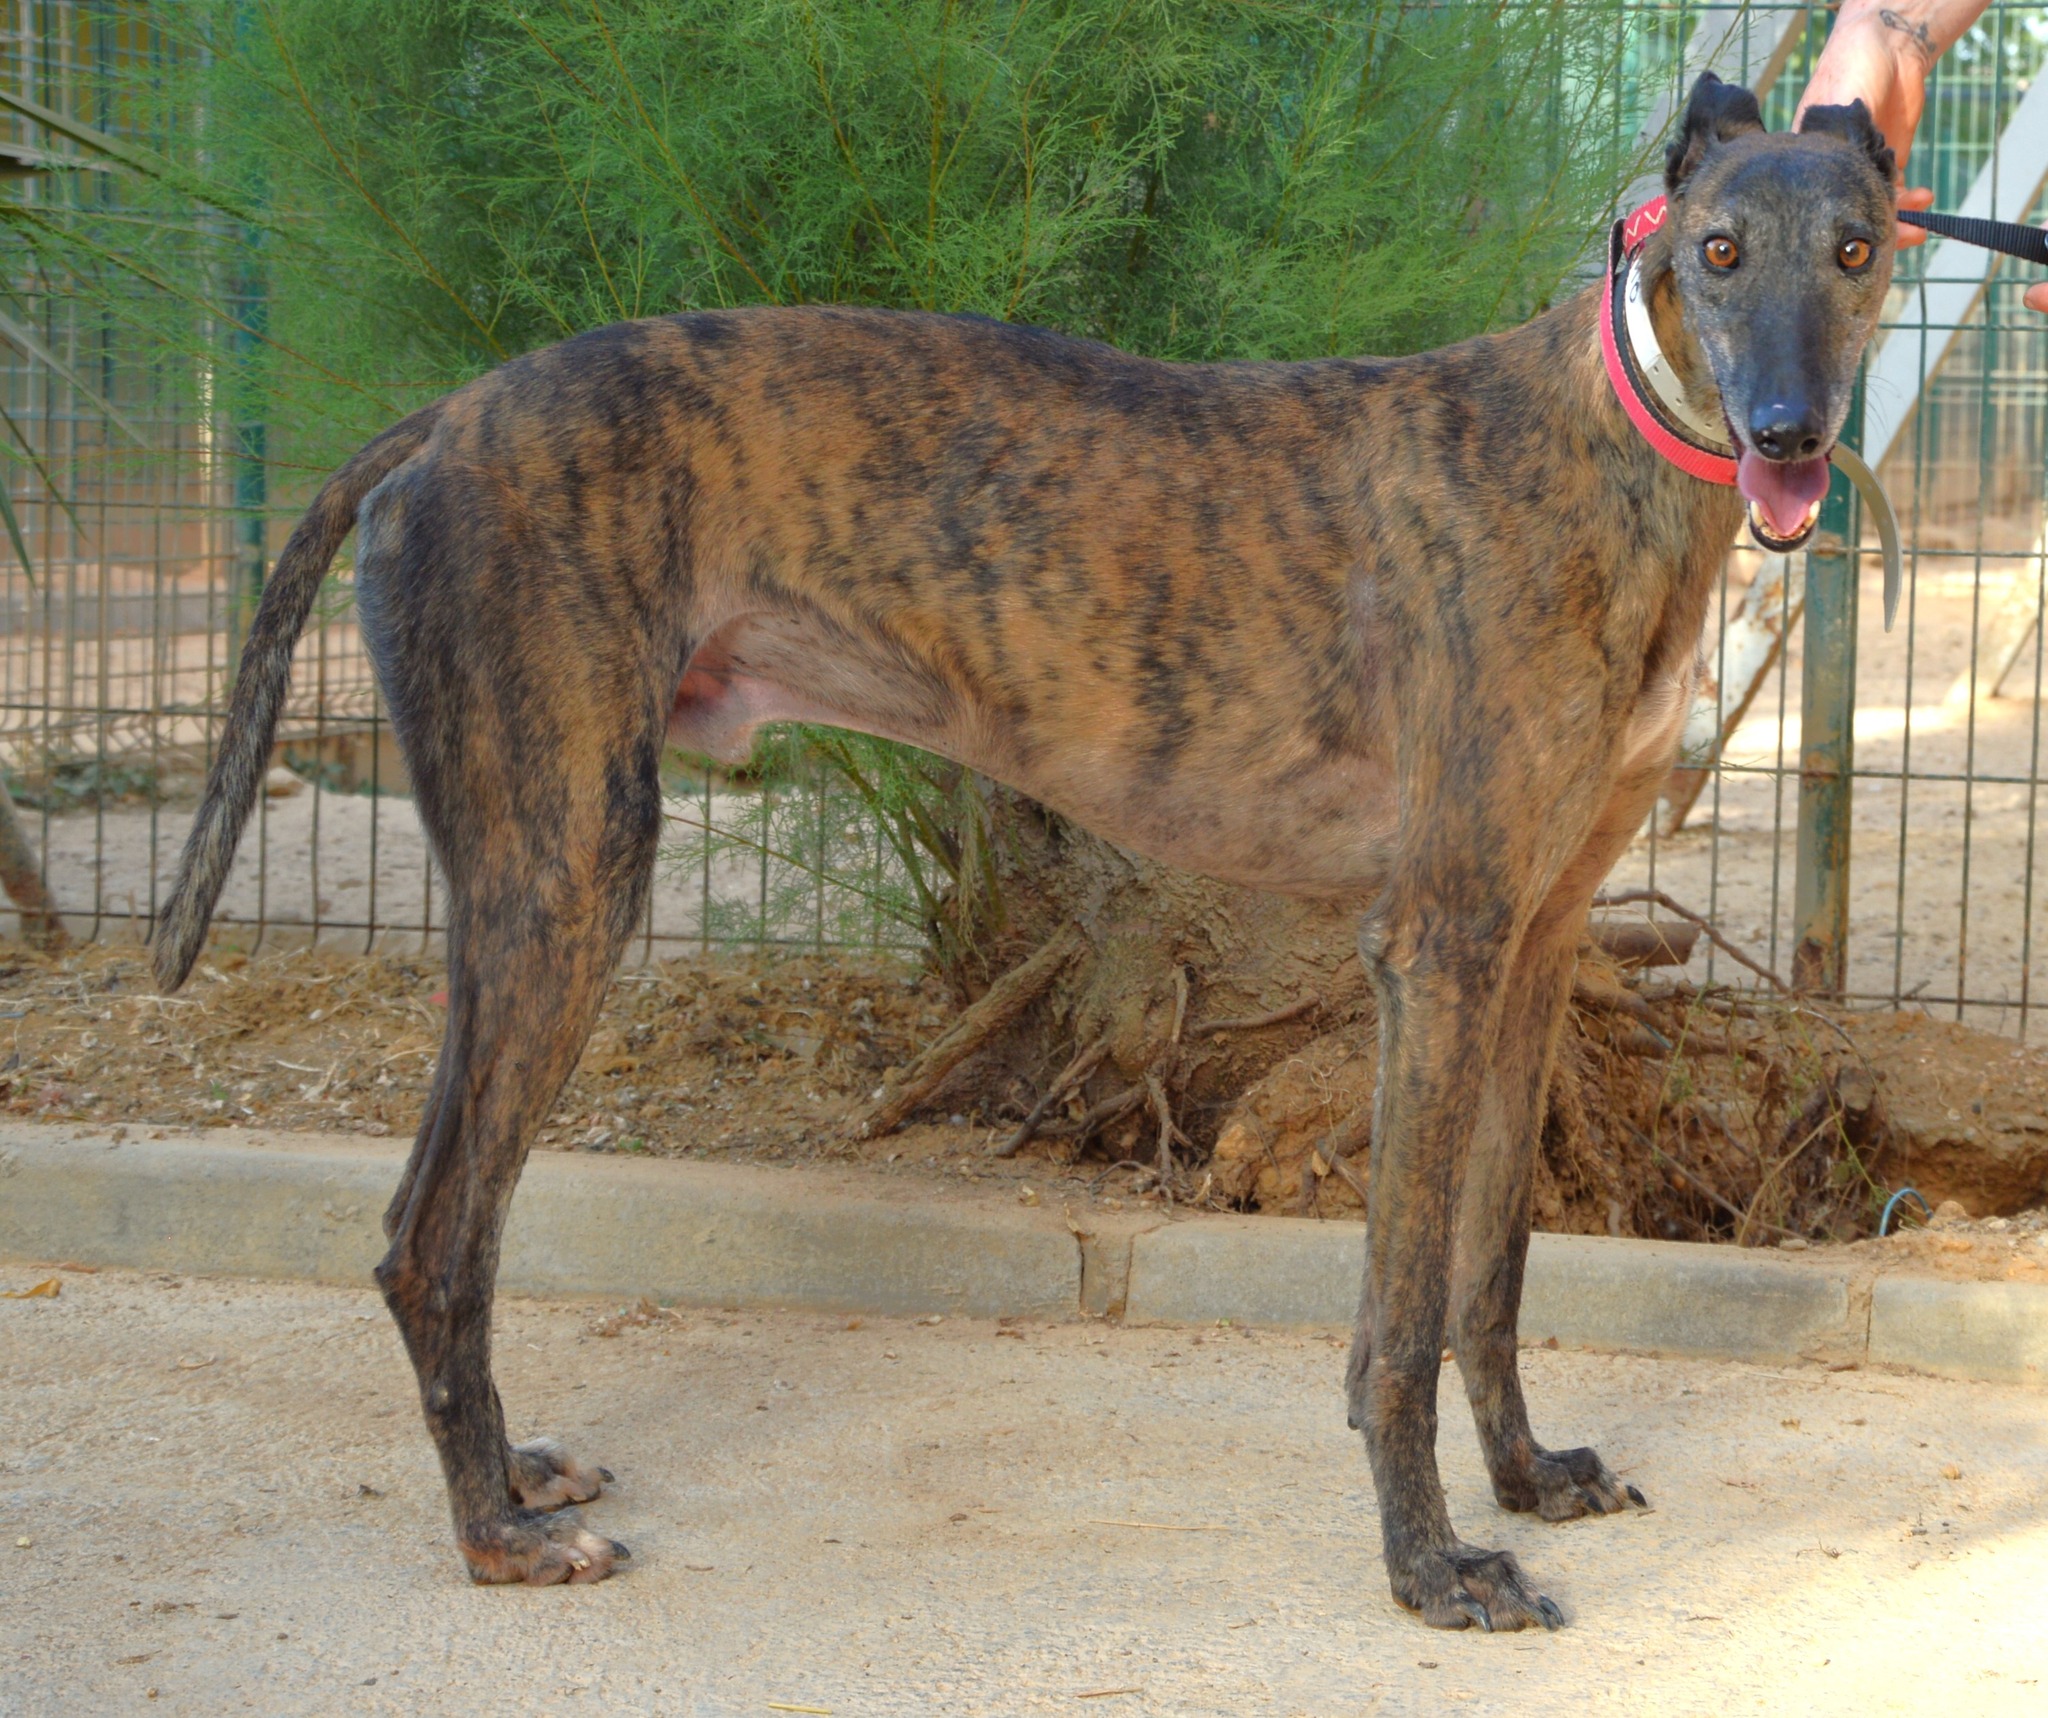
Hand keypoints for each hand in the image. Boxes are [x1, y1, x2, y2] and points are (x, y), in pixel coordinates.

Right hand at [1794, 4, 1937, 246]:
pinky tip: (1923, 201)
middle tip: (1895, 239)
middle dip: (1870, 231)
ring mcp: (1858, 170)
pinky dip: (1908, 205)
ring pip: (1870, 209)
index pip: (1811, 203)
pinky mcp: (1885, 165)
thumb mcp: (1838, 103)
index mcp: (1807, 160)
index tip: (1849, 238)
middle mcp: (1829, 172)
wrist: (1892, 42)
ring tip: (1917, 227)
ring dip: (1895, 221)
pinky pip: (1894, 195)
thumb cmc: (1853, 65)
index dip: (1829, 224)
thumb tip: (1842, 178)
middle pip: (1842, 214)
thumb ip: (1837, 138)